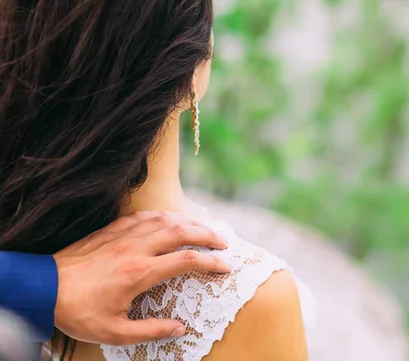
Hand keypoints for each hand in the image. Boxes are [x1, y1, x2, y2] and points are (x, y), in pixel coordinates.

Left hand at [52, 210, 229, 345]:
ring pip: (164, 219)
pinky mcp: (111, 231)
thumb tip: (179, 328)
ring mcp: (123, 236)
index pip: (186, 260)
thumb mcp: (114, 332)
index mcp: (140, 273)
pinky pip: (143, 216)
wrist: (43, 288)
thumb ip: (150, 330)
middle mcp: (136, 249)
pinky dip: (161, 215)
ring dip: (188, 222)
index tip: (226, 266)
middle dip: (207, 234)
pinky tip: (168, 219)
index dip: (211, 262)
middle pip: (181, 232)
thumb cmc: (78, 312)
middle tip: (224, 241)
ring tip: (202, 229)